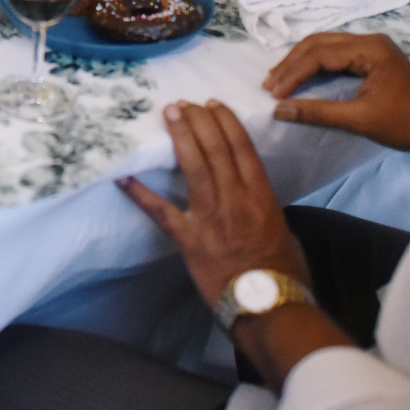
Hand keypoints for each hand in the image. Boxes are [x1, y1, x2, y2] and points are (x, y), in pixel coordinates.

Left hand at [119, 100, 308, 307]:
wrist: (269, 306)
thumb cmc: (284, 274)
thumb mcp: (286, 232)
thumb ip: (268, 210)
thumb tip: (259, 203)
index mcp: (261, 196)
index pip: (241, 147)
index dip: (225, 121)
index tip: (213, 104)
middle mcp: (235, 199)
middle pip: (215, 148)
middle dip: (198, 120)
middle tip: (184, 103)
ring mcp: (210, 217)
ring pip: (193, 167)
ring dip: (180, 137)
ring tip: (169, 114)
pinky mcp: (189, 240)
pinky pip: (161, 212)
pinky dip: (140, 194)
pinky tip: (123, 178)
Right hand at [264, 33, 409, 156]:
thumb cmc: (406, 125)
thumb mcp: (360, 120)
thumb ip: (318, 112)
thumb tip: (280, 110)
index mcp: (371, 49)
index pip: (320, 53)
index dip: (293, 73)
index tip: (273, 94)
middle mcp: (371, 41)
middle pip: (319, 43)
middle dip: (291, 64)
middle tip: (269, 85)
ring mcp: (373, 48)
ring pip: (326, 47)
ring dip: (301, 64)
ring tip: (278, 82)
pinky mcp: (373, 59)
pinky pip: (336, 56)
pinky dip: (315, 67)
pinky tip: (301, 79)